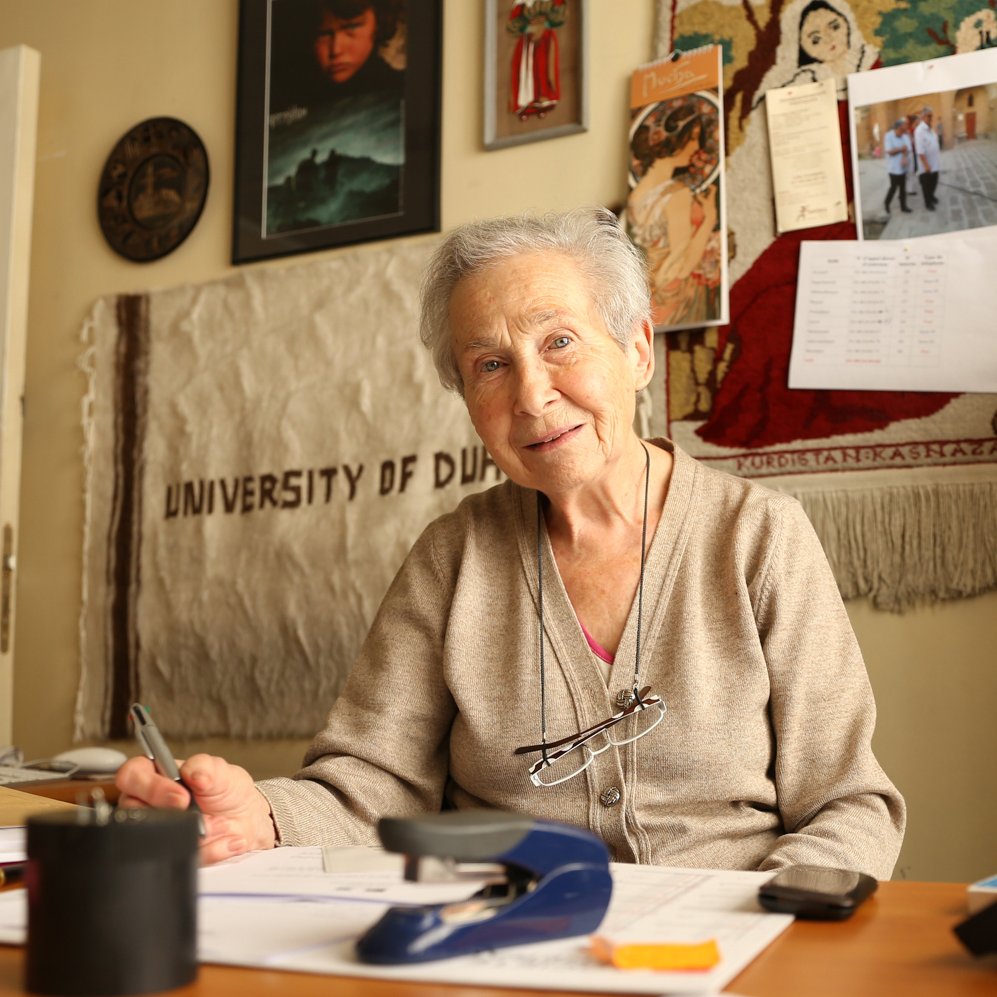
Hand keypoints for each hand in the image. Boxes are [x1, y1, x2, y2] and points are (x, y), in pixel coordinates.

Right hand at [116, 753, 276, 864]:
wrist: (247, 818)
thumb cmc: (226, 789)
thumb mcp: (221, 771)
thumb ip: (206, 766)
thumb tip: (193, 772)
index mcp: (154, 774)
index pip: (131, 775)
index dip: (151, 787)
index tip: (182, 795)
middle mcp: (147, 804)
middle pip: (134, 812)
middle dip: (173, 816)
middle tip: (198, 814)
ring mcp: (155, 832)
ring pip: (157, 839)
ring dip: (198, 834)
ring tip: (223, 823)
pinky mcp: (170, 854)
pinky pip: (181, 858)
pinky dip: (210, 850)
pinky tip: (226, 839)